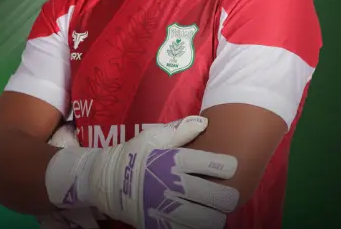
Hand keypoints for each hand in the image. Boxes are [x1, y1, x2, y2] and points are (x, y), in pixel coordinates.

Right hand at [47, 116, 238, 228]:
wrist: (108, 182)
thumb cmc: (135, 155)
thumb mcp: (153, 136)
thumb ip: (180, 130)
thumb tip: (205, 123)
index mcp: (171, 161)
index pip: (208, 164)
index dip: (225, 166)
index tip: (232, 166)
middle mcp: (170, 185)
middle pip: (214, 196)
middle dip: (227, 196)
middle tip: (228, 194)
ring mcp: (164, 209)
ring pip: (206, 220)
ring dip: (215, 216)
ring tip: (216, 210)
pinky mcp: (158, 226)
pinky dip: (199, 227)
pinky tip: (200, 220)